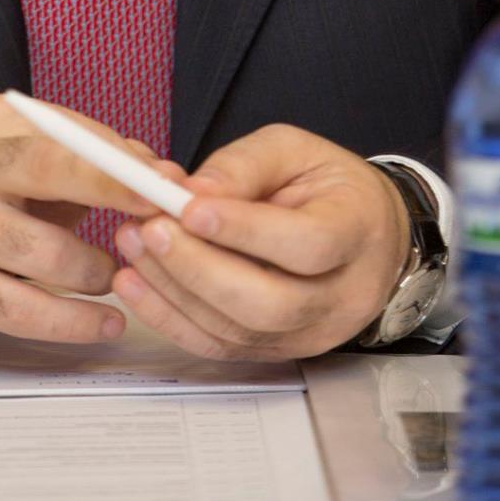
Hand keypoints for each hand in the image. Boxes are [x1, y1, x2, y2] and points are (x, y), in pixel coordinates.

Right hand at [0, 93, 176, 341]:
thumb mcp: (20, 155)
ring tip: (113, 279)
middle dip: (115, 191)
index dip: (124, 162)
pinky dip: (70, 321)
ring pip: (41, 251)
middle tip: (163, 223)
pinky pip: (19, 309)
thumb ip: (89, 160)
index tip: (173, 185)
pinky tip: (104, 323)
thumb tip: (165, 176)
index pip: (68, 134)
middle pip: (50, 170)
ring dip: (94, 270)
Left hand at [110, 125, 411, 360]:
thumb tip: (191, 190)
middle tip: (149, 230)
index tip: (188, 208)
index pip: (307, 244)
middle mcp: (341, 296)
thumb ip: (244, 165)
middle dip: (198, 269)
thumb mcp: (295, 149)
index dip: (245, 231)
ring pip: (239, 332)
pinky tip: (137, 285)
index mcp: (356, 231)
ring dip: (175, 292)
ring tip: (133, 246)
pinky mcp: (279, 351)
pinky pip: (222, 347)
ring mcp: (311, 333)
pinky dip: (172, 319)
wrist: (366, 235)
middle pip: (270, 303)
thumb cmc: (328, 185)